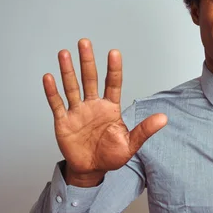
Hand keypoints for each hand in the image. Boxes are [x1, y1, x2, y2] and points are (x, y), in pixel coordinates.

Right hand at [43, 38, 167, 186]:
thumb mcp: (130, 144)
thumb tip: (163, 118)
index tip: (114, 53)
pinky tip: (48, 77)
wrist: (91, 170)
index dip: (113, 69)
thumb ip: (144, 130)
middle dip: (87, 61)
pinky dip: (52, 92)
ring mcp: (77, 112)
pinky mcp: (63, 121)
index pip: (113, 84)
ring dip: (67, 71)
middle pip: (89, 79)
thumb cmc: (112, 156)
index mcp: (110, 108)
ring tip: (64, 54)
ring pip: (71, 87)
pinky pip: (57, 104)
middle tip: (85, 42)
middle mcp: (93, 105)